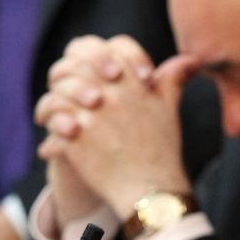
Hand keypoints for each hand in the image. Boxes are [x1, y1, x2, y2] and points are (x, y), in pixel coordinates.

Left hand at [37, 36, 199, 218]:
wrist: (152, 190)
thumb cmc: (162, 148)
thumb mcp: (170, 108)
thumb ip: (173, 78)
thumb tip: (192, 60)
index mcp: (134, 83)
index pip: (105, 49)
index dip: (95, 56)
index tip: (95, 71)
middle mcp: (111, 96)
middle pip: (73, 67)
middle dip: (64, 76)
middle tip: (59, 87)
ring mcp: (92, 119)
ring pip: (56, 96)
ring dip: (49, 107)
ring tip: (47, 118)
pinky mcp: (76, 142)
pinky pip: (52, 129)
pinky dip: (49, 138)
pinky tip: (51, 146)